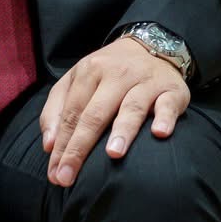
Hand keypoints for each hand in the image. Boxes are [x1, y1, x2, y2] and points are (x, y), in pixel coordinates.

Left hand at [40, 36, 190, 186]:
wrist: (151, 46)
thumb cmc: (107, 73)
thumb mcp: (76, 81)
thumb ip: (56, 110)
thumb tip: (48, 145)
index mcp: (88, 73)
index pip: (70, 113)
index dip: (61, 144)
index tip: (55, 173)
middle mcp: (115, 76)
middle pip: (94, 114)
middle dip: (80, 146)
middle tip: (69, 176)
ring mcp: (145, 82)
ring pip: (131, 108)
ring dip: (122, 131)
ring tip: (113, 154)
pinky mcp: (172, 90)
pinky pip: (168, 104)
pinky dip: (165, 118)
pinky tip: (159, 133)